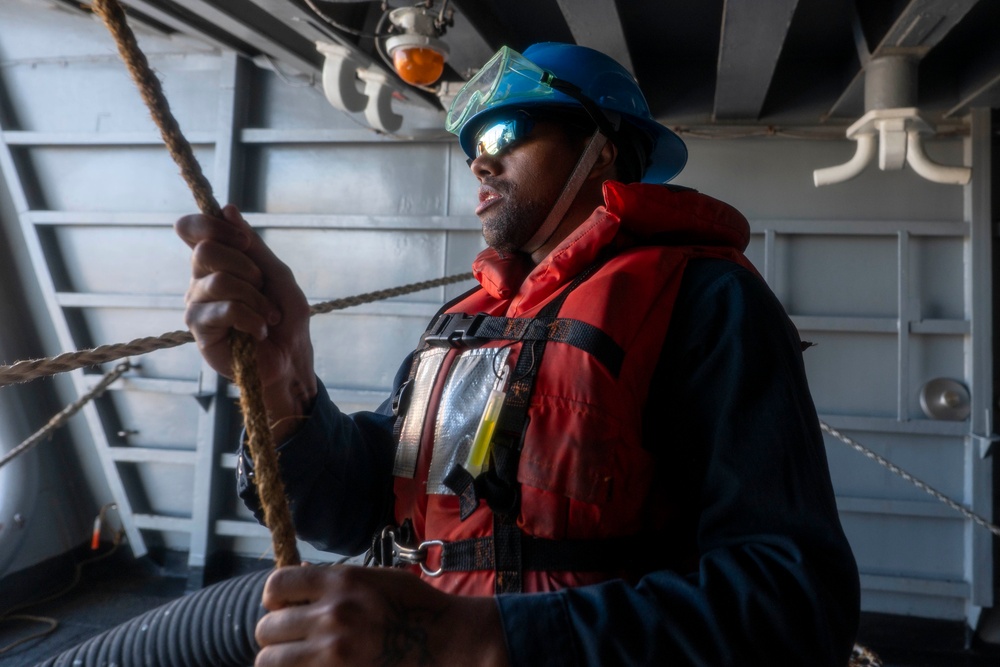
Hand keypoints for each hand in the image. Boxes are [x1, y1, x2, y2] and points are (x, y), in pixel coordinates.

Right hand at [175, 205, 316, 428]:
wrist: (291, 360)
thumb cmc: (286, 320)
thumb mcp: (277, 275)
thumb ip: (253, 245)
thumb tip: (228, 209)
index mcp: (216, 264)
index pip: (191, 230)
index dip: (212, 226)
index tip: (244, 241)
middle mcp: (199, 281)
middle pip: (205, 251)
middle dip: (245, 267)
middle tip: (262, 287)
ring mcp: (196, 306)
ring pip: (219, 281)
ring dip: (256, 298)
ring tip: (268, 317)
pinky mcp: (199, 331)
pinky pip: (225, 309)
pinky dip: (252, 318)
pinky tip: (259, 332)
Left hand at [255, 564, 509, 666]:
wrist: (447, 642)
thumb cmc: (414, 609)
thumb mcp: (377, 579)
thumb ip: (335, 580)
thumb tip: (296, 577)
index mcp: (342, 581)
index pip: (276, 586)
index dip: (273, 599)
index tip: (282, 607)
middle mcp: (333, 614)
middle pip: (267, 628)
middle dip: (275, 636)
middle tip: (291, 641)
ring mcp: (334, 651)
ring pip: (270, 661)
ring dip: (279, 661)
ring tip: (296, 660)